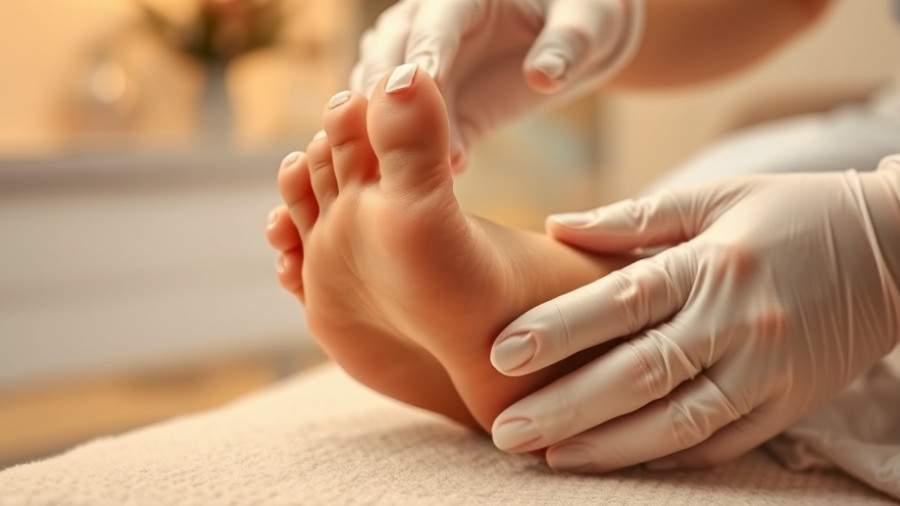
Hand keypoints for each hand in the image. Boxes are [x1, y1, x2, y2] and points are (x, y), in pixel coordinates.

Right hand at [350, 0, 642, 169]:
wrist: (564, 45)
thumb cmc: (579, 18)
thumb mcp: (587, 23)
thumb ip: (567, 46)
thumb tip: (544, 77)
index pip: (437, 17)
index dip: (429, 47)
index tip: (427, 80)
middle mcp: (426, 20)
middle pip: (390, 50)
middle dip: (390, 90)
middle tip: (395, 130)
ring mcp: (416, 61)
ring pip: (379, 88)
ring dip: (382, 126)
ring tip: (399, 165)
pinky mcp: (422, 103)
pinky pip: (398, 126)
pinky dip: (397, 151)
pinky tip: (413, 182)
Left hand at [488, 158, 899, 471]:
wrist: (899, 249)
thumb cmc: (791, 212)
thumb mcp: (716, 197)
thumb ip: (633, 220)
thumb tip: (555, 227)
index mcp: (714, 263)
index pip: (623, 301)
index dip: (560, 328)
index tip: (502, 350)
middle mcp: (739, 322)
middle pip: (640, 373)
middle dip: (566, 406)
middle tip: (505, 430)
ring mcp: (767, 371)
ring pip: (678, 421)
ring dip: (608, 446)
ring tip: (549, 458)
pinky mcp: (788, 406)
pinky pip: (722, 443)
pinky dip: (668, 457)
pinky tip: (617, 465)